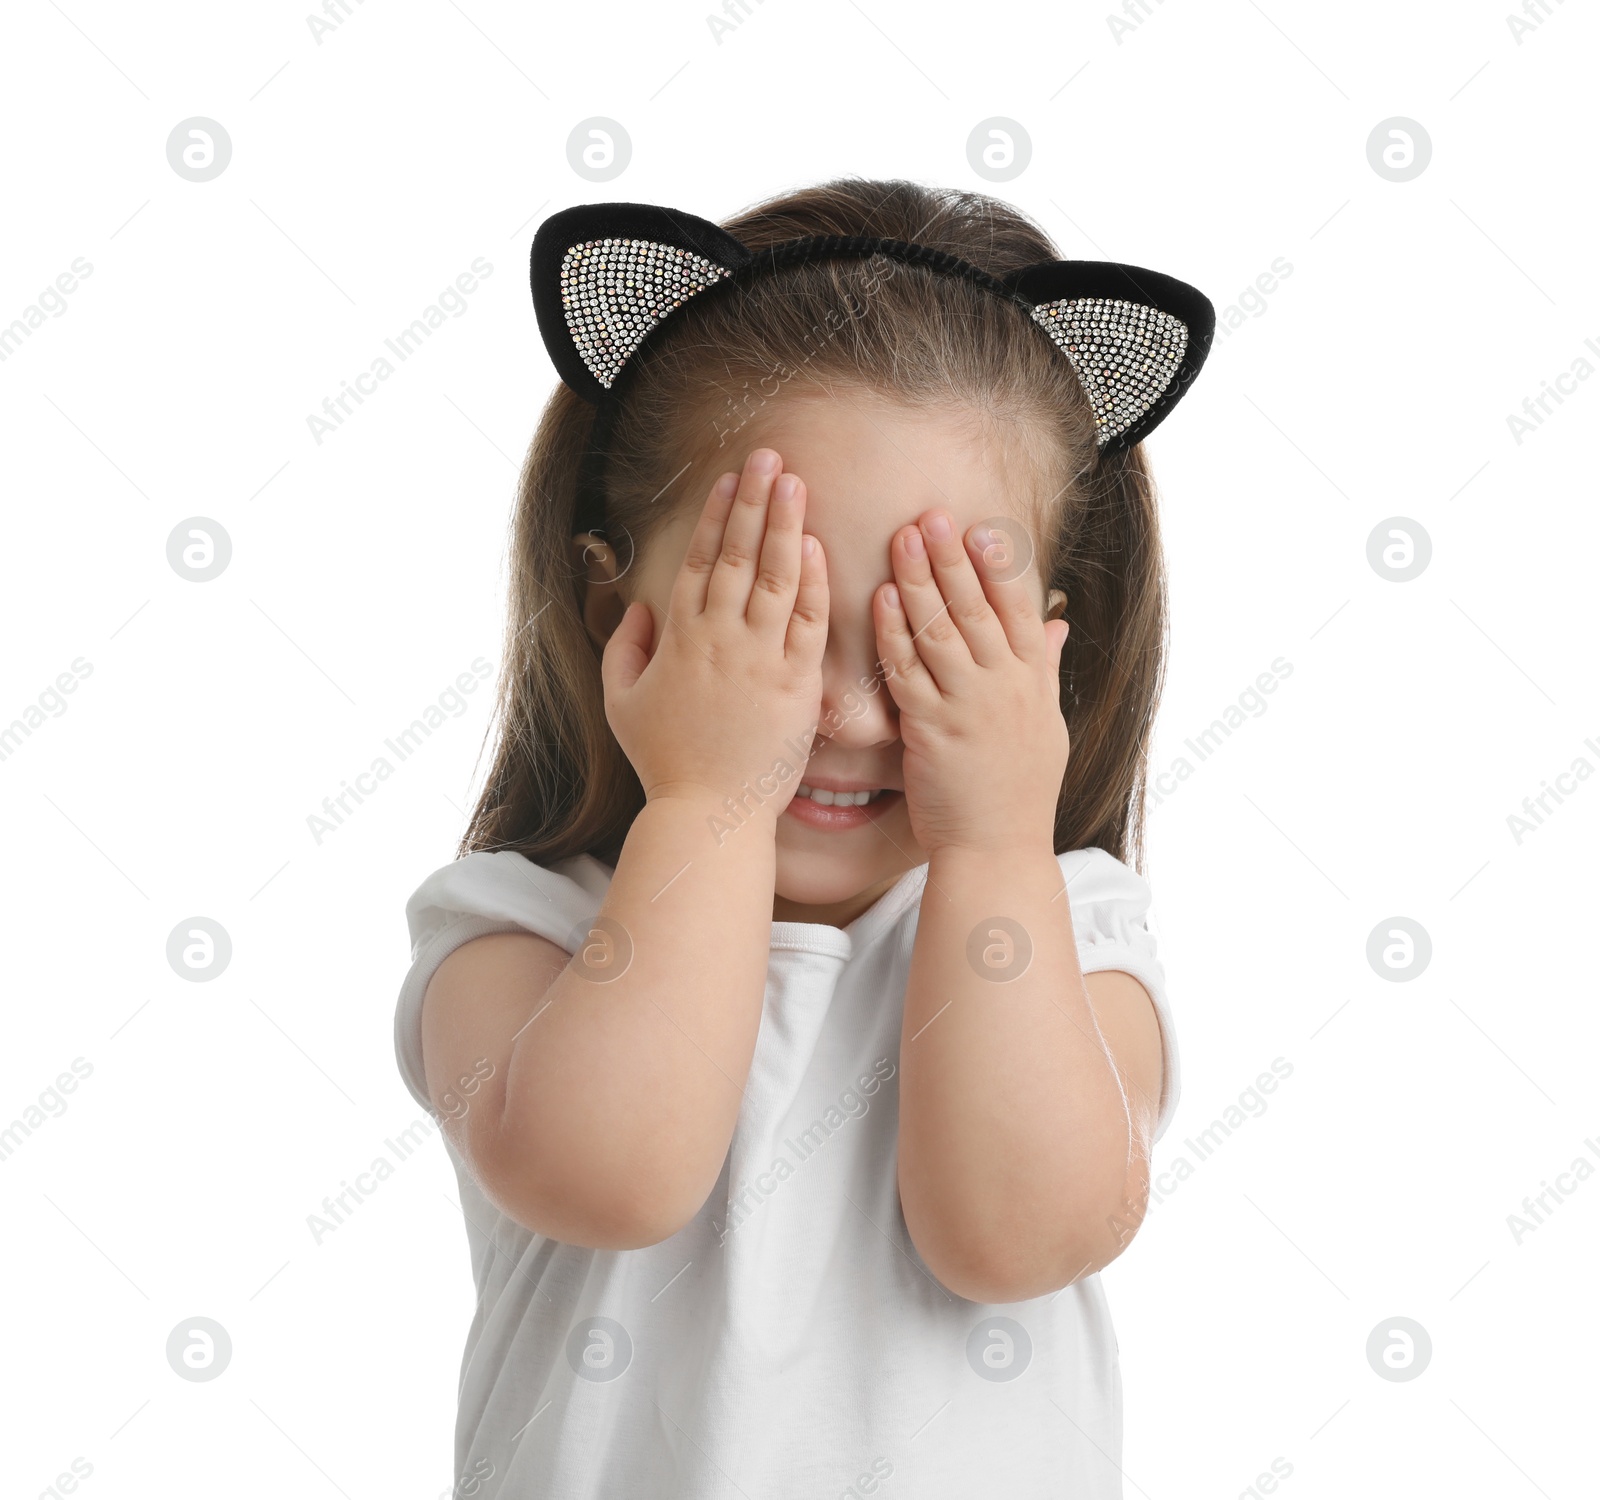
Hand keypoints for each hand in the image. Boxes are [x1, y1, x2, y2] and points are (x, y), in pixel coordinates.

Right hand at [602, 448, 828, 825]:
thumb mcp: (622, 702)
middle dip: (755, 500)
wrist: (706, 811)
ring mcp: (759, 659)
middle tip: (770, 455)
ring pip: (774, 577)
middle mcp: (719, 638)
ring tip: (797, 482)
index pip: (702, 560)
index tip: (731, 477)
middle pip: (739, 554)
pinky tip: (816, 546)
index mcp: (679, 637)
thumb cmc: (664, 761)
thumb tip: (639, 610)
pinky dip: (811, 583)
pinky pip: (806, 623)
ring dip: (786, 525)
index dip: (718, 514)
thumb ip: (625, 650)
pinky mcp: (794, 685)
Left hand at [872, 510, 1068, 856]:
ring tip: (902, 538)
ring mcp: (969, 706)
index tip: (980, 525)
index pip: (1018, 608)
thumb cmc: (1018, 791)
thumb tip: (1054, 624)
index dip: (999, 564)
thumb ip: (1043, 668)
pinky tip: (881, 598)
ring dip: (920, 580)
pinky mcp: (933, 730)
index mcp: (1032, 681)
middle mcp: (1005, 686)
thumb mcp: (1046, 725)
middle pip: (978, 608)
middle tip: (931, 514)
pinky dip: (895, 632)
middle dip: (953, 557)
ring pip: (942, 630)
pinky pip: (909, 671)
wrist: (998, 849)